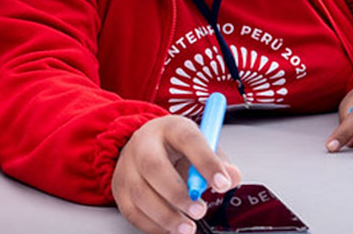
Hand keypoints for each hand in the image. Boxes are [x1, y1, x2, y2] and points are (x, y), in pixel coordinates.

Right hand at [111, 115, 241, 233]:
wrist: (143, 148)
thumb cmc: (175, 148)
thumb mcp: (201, 145)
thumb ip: (218, 160)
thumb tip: (232, 177)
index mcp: (169, 128)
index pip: (188, 139)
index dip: (206, 161)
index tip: (222, 183)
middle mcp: (143, 144)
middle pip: (153, 166)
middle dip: (177, 193)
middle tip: (200, 210)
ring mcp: (127, 167)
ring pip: (140, 193)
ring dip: (166, 216)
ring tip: (187, 227)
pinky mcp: (120, 189)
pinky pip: (133, 212)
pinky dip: (153, 225)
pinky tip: (171, 228)